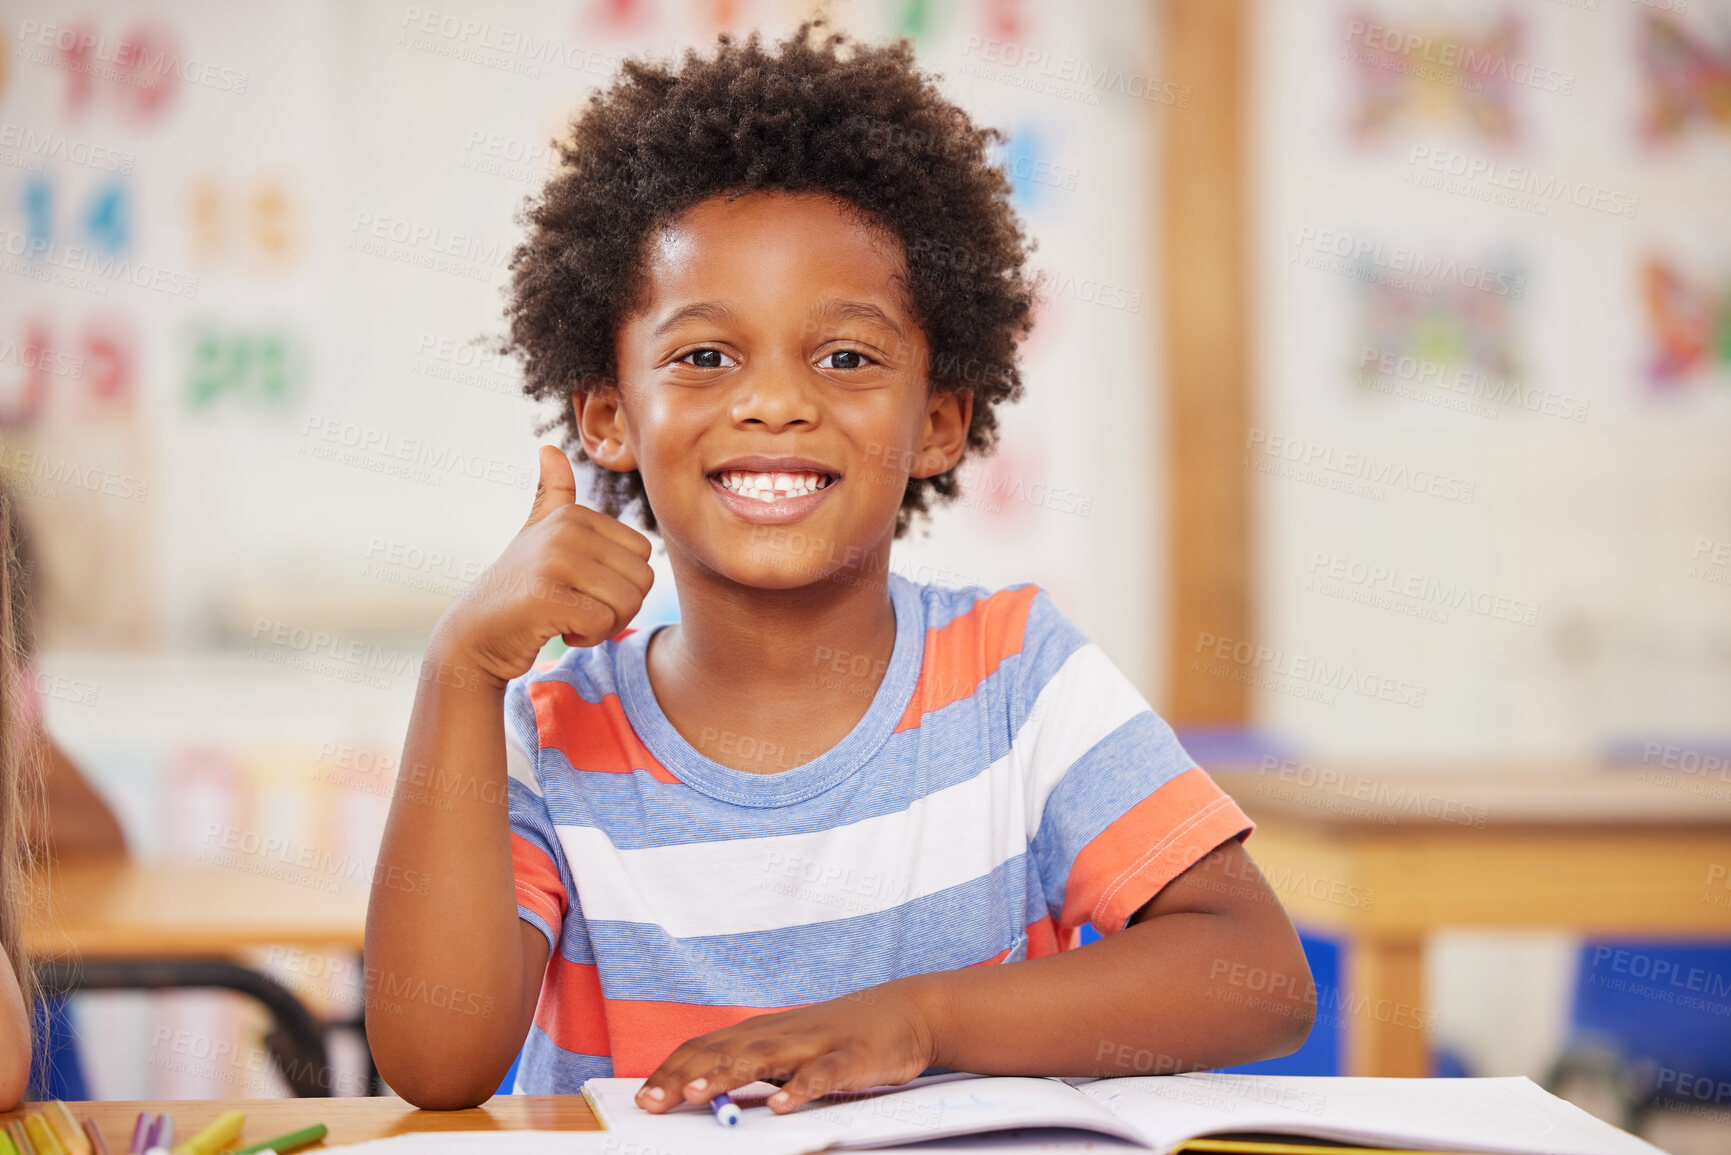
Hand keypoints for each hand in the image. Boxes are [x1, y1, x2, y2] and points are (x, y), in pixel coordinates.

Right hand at [437, 446, 654, 686]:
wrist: (475, 633)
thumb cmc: (517, 586)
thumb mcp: (536, 532)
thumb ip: (552, 494)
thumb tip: (549, 448)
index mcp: (574, 515)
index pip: (643, 555)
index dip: (623, 582)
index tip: (585, 588)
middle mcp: (566, 531)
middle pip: (642, 580)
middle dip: (620, 607)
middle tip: (581, 609)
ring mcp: (555, 562)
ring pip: (628, 603)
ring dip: (605, 625)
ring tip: (570, 619)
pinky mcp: (547, 599)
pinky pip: (603, 623)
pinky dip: (588, 637)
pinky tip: (559, 630)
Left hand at [636, 981, 938, 1115]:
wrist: (906, 1010)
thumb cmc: (841, 1035)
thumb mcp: (790, 1048)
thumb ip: (753, 1066)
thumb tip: (703, 1092)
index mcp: (763, 1032)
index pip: (706, 1047)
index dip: (671, 1070)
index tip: (642, 1097)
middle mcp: (782, 1033)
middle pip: (724, 1051)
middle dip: (684, 1076)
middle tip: (652, 1102)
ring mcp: (816, 1043)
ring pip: (765, 1057)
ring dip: (728, 1075)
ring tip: (697, 1095)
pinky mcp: (851, 1057)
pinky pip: (824, 1073)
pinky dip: (802, 1087)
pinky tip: (783, 1105)